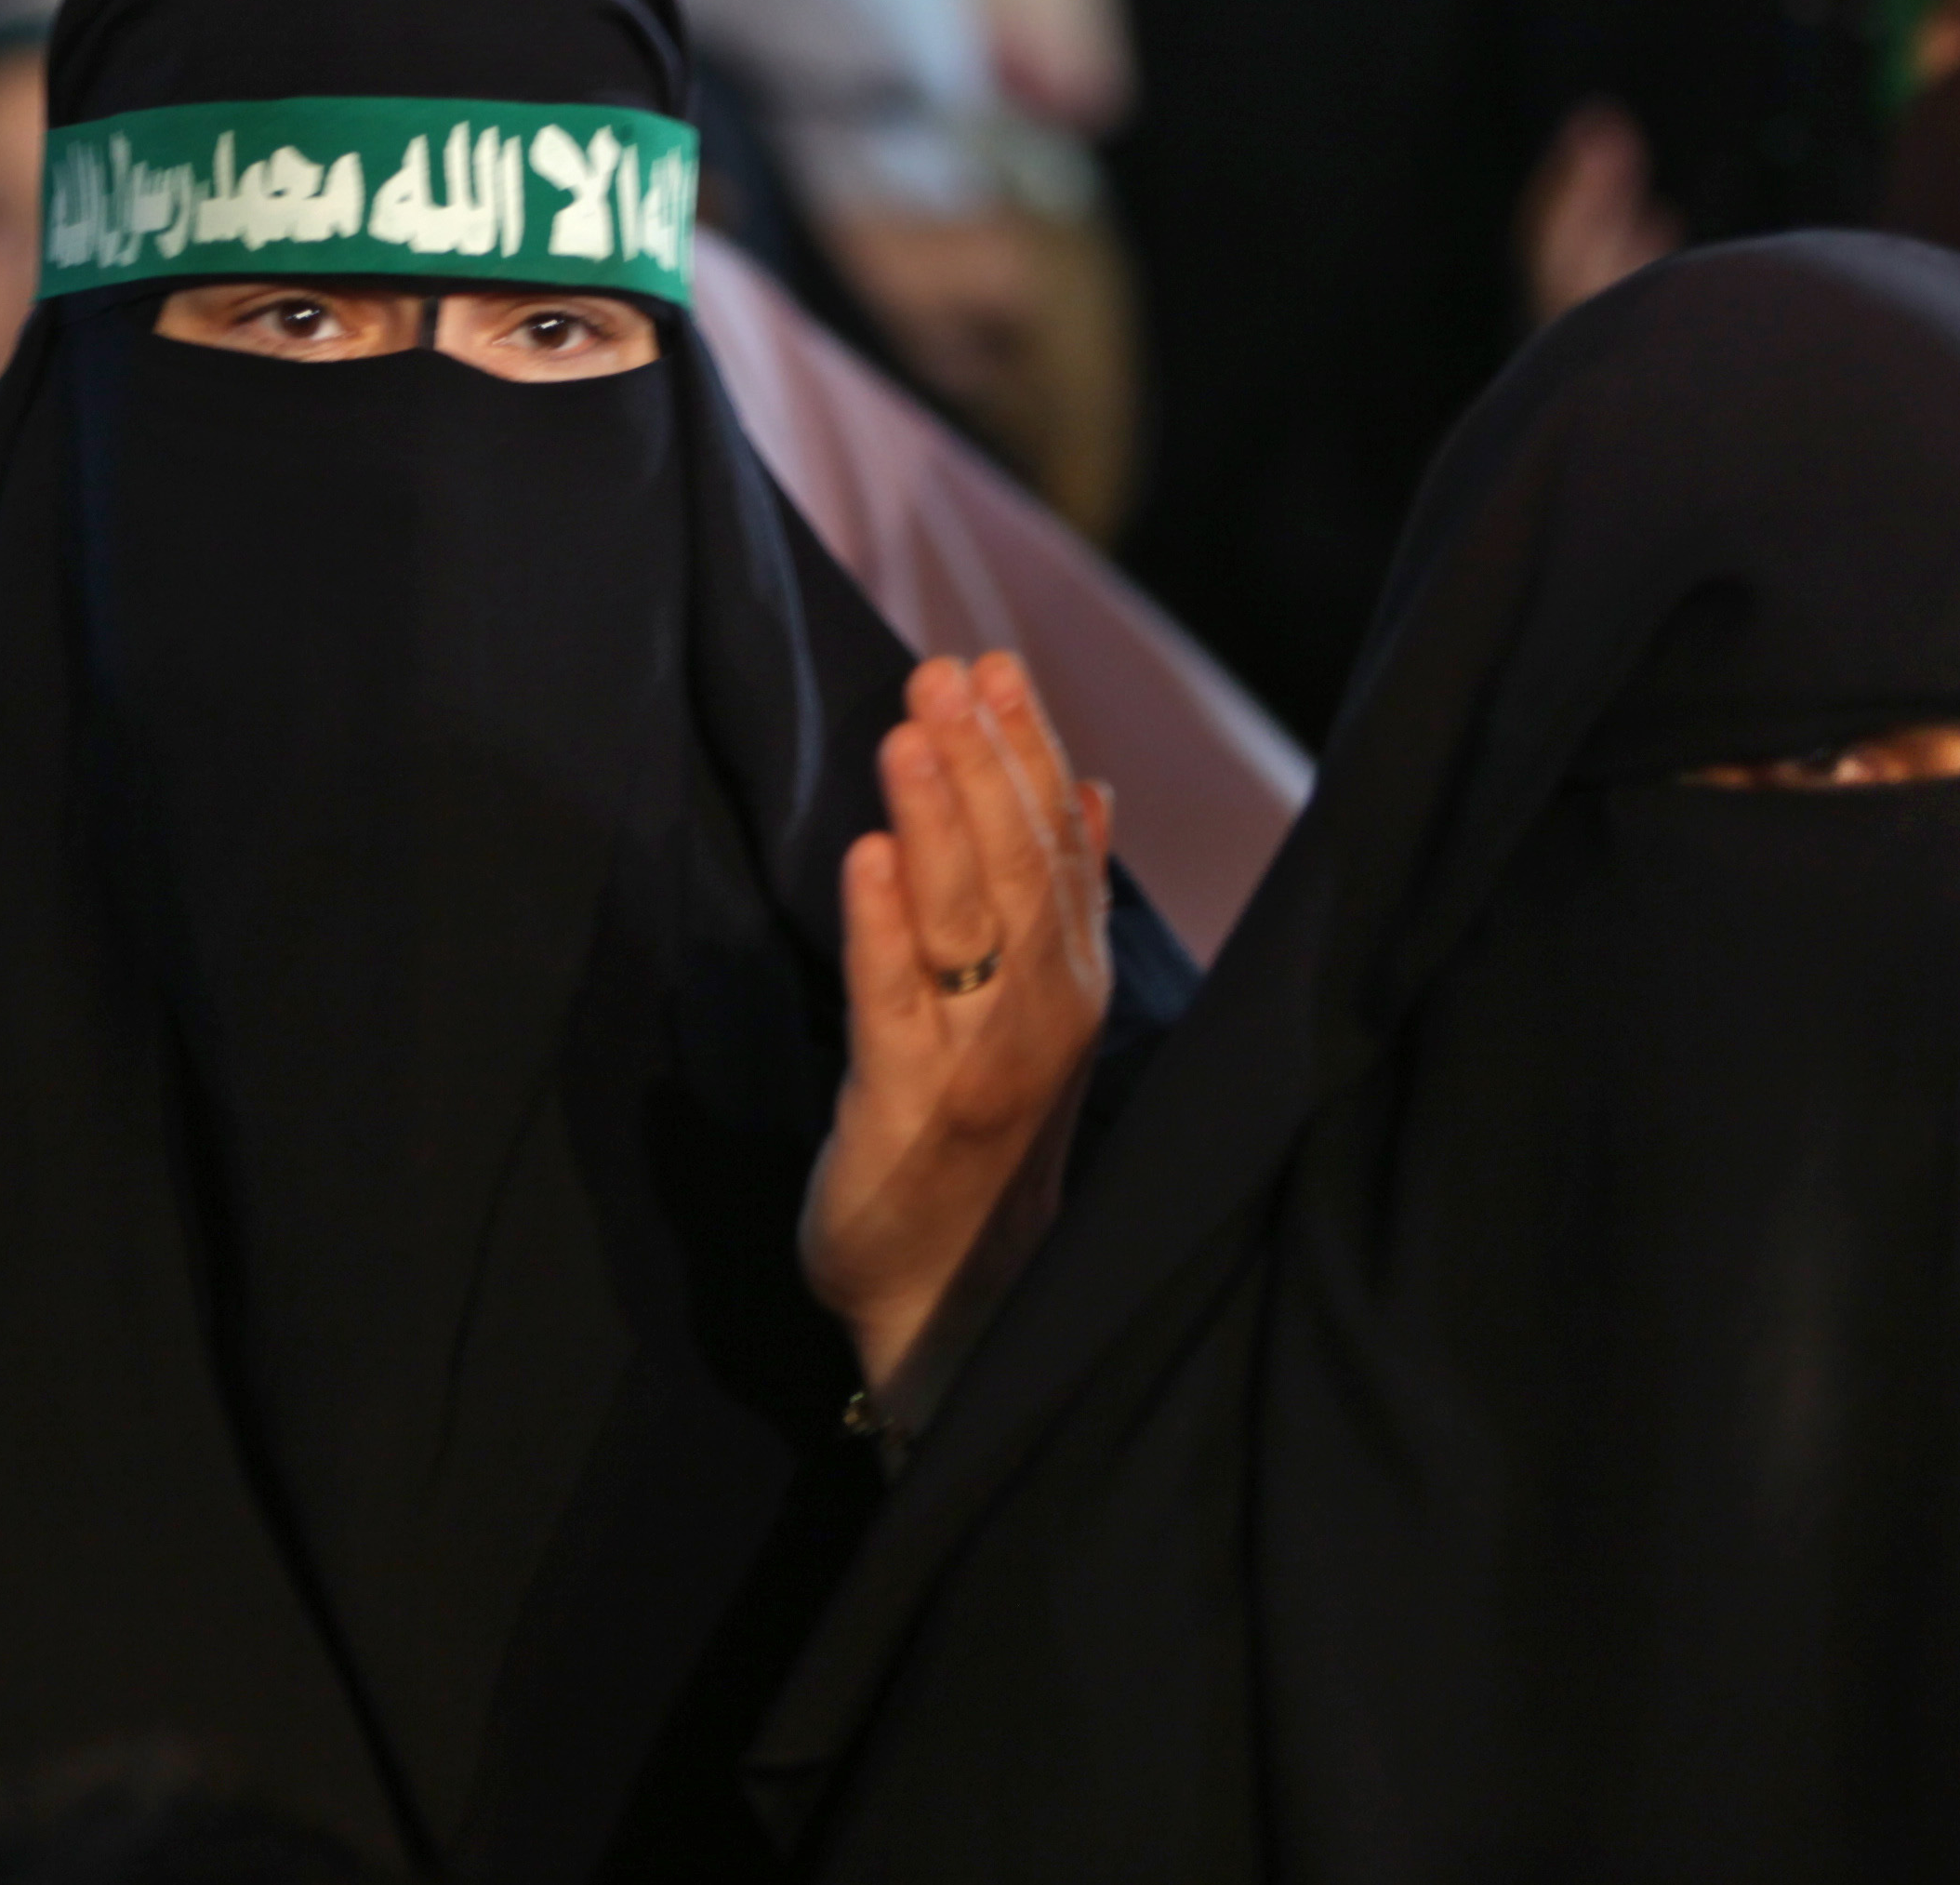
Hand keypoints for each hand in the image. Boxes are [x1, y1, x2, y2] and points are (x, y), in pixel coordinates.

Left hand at [803, 655, 1116, 1435]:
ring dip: (940, 817)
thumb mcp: (1036, 1015)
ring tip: (910, 729)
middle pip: (1014, 866)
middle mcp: (1038, 1011)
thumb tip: (1091, 788)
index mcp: (1070, 981)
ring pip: (963, 919)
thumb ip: (1060, 902)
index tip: (994, 663)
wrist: (957, 1298)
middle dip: (981, 760)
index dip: (1028, 749)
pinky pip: (895, 1003)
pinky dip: (882, 926)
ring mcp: (977, 1060)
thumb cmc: (985, 1144)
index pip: (1056, 843)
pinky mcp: (906, 1107)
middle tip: (942, 670)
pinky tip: (868, 855)